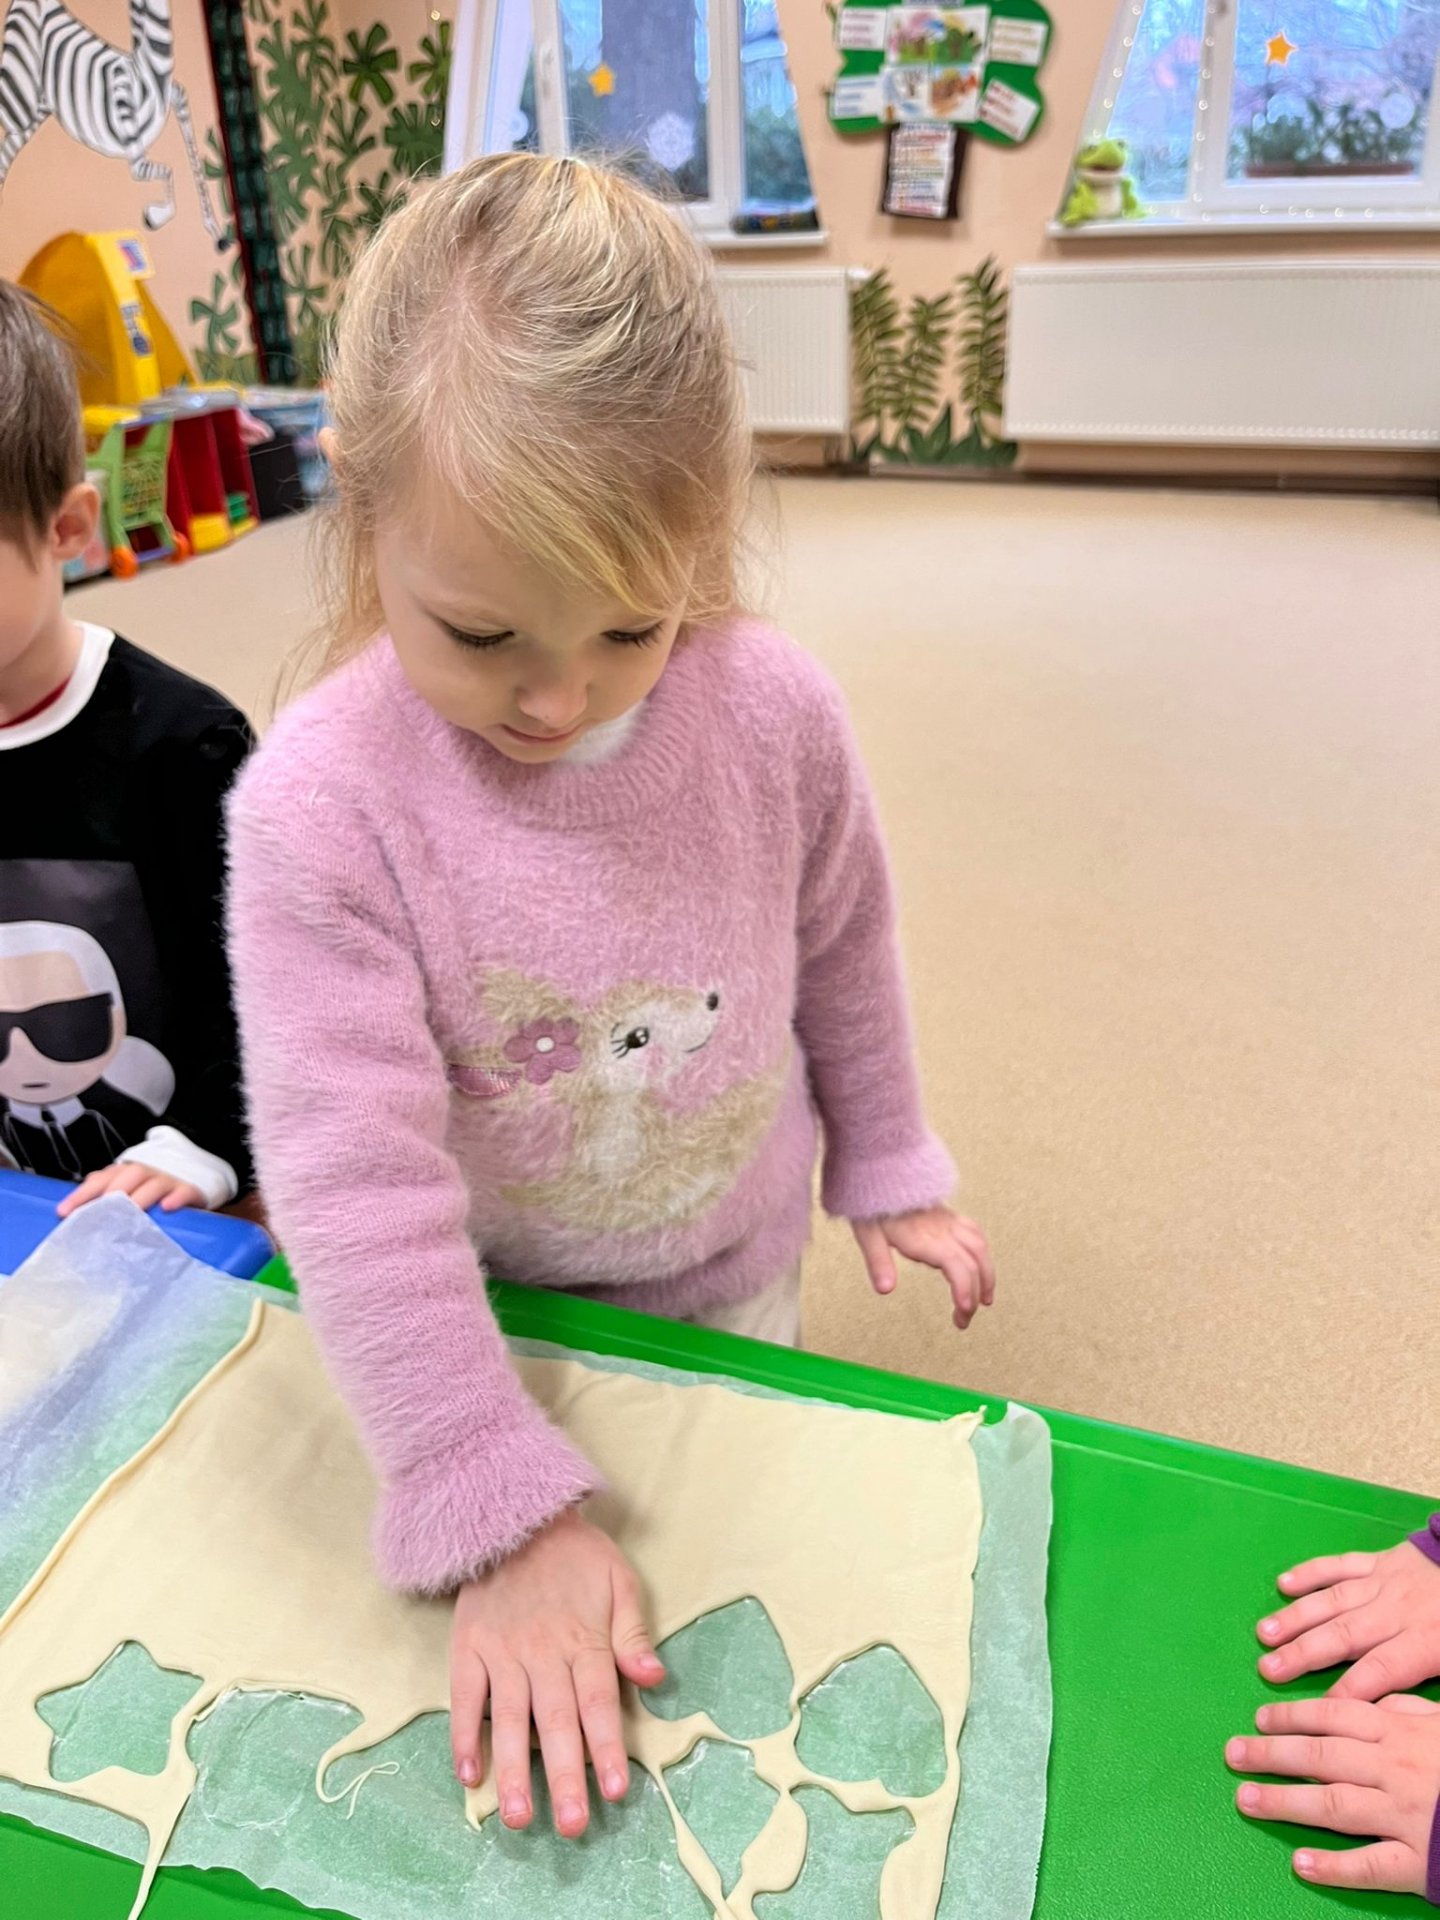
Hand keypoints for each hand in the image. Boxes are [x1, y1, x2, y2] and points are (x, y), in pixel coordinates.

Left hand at [56, 1162, 205, 1218]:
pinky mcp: (190, 1190)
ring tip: (131, 1212)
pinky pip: (185, 1191)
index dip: (82, 1195)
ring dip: (140, 1197)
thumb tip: (72, 1215)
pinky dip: (176, 1197)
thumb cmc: (153, 1194)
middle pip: (127, 1175)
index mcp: (126, 1174)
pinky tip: (167, 1207)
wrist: (193, 1183)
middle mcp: (146, 1174)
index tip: (64, 1212)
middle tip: (99, 1214)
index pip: (101, 1179)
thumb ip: (103, 1200)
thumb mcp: (127, 1195)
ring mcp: (168, 1181)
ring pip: (153, 1183)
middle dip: (111, 1193)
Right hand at [449, 1507, 663, 1837]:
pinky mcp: (468, 1646)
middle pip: (555, 1721)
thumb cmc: (575, 1555)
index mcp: (584, 1638)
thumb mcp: (619, 1578)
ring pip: (510, 1718)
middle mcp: (543, 1651)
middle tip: (571, 1826)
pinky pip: (465, 1696)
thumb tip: (655, 1677)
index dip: (606, 1747)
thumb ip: (633, 1631)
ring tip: (518, 1817)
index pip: (598, 1701)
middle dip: (565, 1775)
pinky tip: (468, 1773)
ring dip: (513, 1769)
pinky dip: (464, 1734)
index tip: (614, 1792)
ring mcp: (502, 1651)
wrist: (514, 1515)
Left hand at [852, 1208, 995, 1330]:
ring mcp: (948, 1221)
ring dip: (987, 1274)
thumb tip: (885, 1289)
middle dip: (975, 1294)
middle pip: (973, 1262)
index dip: (965, 1289)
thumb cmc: (872, 1203)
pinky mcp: (948, 1215)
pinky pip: (974, 1233)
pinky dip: (982, 1253)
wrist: (880, 1170)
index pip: (956, 1265)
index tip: (964, 1311)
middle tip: (964, 1319)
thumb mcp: (867, 1233)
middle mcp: (942, 1229)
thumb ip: (878, 1261)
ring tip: (985, 1299)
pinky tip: (979, 1264)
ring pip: (980, 1247)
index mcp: (924, 1237)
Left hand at [1227, 1693, 1439, 1894]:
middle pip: (1321, 1757)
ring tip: (1247, 1799)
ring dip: (1285, 1802)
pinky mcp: (1420, 1864)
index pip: (1335, 1717)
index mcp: (1402, 1732)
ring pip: (1334, 1806)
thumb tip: (1374, 1700)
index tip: (1259, 1717)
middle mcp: (1396, 1771)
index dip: (1293, 1716)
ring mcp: (1406, 1818)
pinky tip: (1303, 1864)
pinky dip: (1335, 1866)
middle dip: (1271, 1754)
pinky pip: (1371, 1866)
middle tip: (1233, 1753)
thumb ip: (1409, 1710)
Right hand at [1256, 1542, 1439, 1697]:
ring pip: (1335, 1600)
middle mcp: (1398, 1612)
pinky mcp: (1381, 1560)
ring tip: (1265, 1633)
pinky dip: (1312, 1572)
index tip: (1318, 1712)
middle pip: (1346, 1636)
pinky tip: (1284, 1583)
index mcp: (1427, 1641)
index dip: (1350, 1690)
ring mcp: (1385, 1582)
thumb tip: (1413, 1716)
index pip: (1382, 1671)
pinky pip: (1342, 1565)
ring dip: (1298, 1616)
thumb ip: (1439, 1692)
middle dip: (1304, 1654)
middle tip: (1268, 1669)